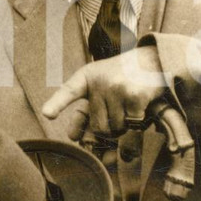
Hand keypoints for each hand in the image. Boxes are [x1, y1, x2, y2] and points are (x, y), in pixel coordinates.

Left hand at [42, 45, 167, 136]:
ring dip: (124, 126)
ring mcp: (117, 88)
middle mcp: (99, 81)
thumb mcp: (99, 85)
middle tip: (117, 111)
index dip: (57, 104)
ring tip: (128, 106)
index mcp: (86, 77)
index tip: (47, 114)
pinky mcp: (135, 96)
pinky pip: (132, 125)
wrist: (152, 60)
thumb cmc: (122, 78)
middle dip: (109, 128)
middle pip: (98, 127)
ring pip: (116, 129)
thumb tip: (77, 140)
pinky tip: (140, 106)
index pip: (69, 91)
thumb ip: (87, 111)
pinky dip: (138, 122)